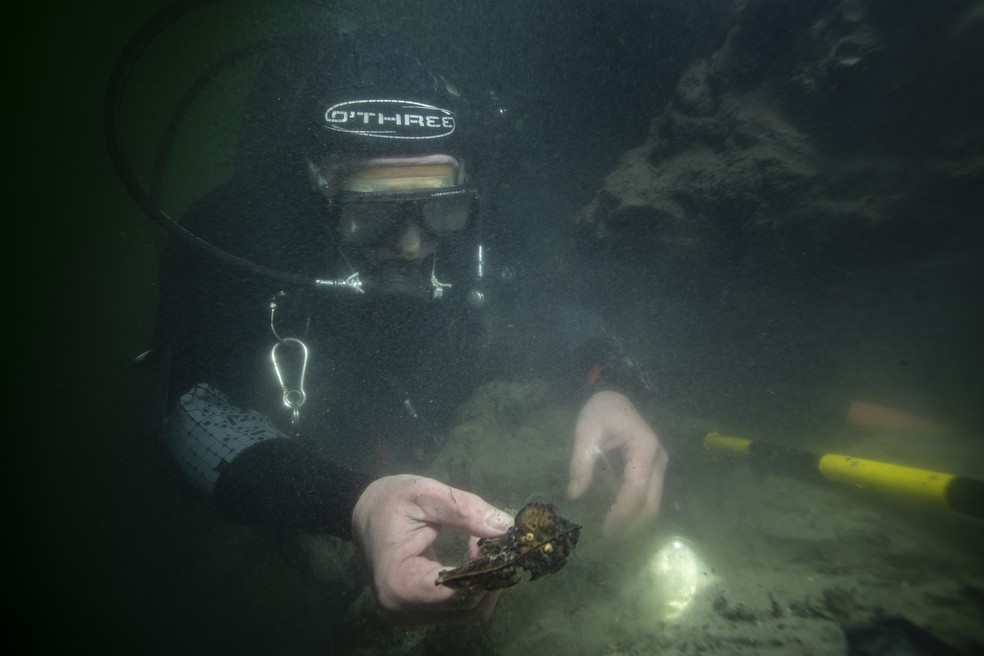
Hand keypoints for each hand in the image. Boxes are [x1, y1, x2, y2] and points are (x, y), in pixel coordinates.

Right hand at [352, 474, 512, 623]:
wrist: (363, 513)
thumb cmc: (390, 501)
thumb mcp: (426, 494)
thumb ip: (465, 510)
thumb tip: (506, 528)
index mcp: (400, 583)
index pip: (459, 592)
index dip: (486, 569)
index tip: (495, 540)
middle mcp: (403, 610)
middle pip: (467, 606)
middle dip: (488, 574)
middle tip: (491, 538)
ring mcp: (411, 615)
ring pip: (469, 611)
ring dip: (484, 580)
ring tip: (477, 544)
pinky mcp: (419, 612)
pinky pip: (459, 608)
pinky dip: (473, 586)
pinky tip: (469, 559)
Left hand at [567, 391, 667, 535]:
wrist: (615, 398)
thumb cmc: (601, 410)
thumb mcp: (586, 430)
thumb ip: (581, 462)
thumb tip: (574, 495)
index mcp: (645, 448)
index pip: (636, 489)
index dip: (622, 513)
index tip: (606, 530)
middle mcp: (659, 460)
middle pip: (651, 503)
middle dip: (631, 525)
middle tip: (607, 540)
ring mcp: (659, 466)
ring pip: (653, 504)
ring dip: (634, 521)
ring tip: (610, 534)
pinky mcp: (653, 471)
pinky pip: (647, 497)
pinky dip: (634, 511)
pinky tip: (616, 519)